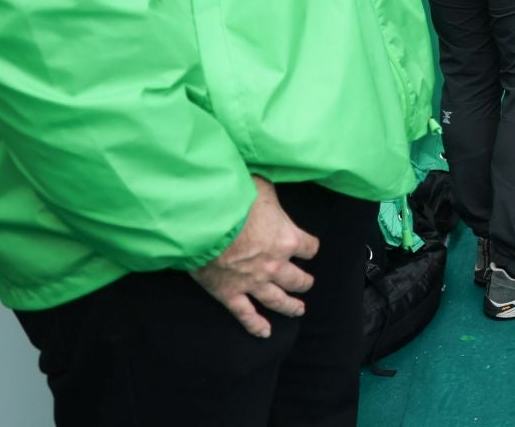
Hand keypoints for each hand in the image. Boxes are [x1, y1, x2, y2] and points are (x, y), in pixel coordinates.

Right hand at [191, 176, 319, 338]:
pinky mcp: (230, 294)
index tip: (311, 249)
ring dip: (290, 306)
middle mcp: (275, 264)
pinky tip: (264, 333)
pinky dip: (255, 325)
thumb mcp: (261, 185)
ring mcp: (253, 282)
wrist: (204, 222)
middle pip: (297, 278)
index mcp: (287, 239)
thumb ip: (270, 191)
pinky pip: (246, 315)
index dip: (311, 247)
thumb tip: (271, 182)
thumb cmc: (234, 199)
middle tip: (308, 284)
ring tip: (299, 310)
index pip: (309, 247)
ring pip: (277, 299)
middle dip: (304, 281)